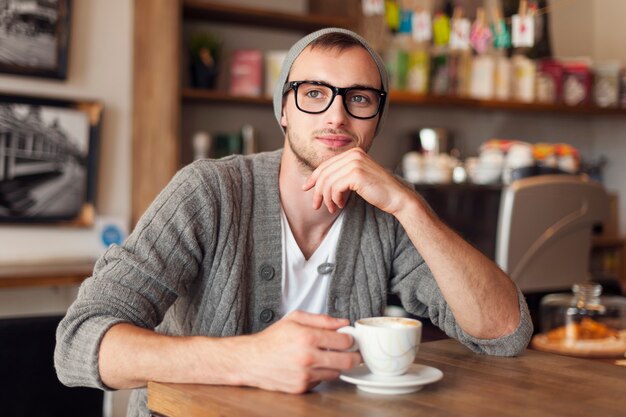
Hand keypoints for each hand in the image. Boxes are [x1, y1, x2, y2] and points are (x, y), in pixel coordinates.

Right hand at [241, 311, 359, 392]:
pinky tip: (312, 366)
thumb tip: (343, 321)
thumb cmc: (272, 339)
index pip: (344, 340)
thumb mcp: (294, 319)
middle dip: (354, 356)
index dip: (350, 338)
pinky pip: (321, 381)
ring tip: (328, 357)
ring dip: (336, 365)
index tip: (349, 338)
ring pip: (336, 373)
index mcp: (307, 337)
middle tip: (354, 352)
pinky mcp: (301, 388)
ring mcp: (305, 375)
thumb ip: (321, 319)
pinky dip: (321, 374)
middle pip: (347, 361)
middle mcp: (307, 358)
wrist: (251, 360)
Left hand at [302, 148, 412, 214]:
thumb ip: (342, 175)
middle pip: (324, 173)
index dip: (313, 177)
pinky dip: (334, 199)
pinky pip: (335, 188)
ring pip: (328, 182)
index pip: (326, 165)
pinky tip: (340, 205)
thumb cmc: (378, 190)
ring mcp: (355, 162)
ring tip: (332, 208)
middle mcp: (353, 154)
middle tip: (316, 205)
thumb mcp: (357, 178)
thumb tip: (319, 182)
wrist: (397, 197)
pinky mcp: (356, 174)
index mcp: (353, 152)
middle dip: (317, 191)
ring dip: (327, 198)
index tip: (306, 188)